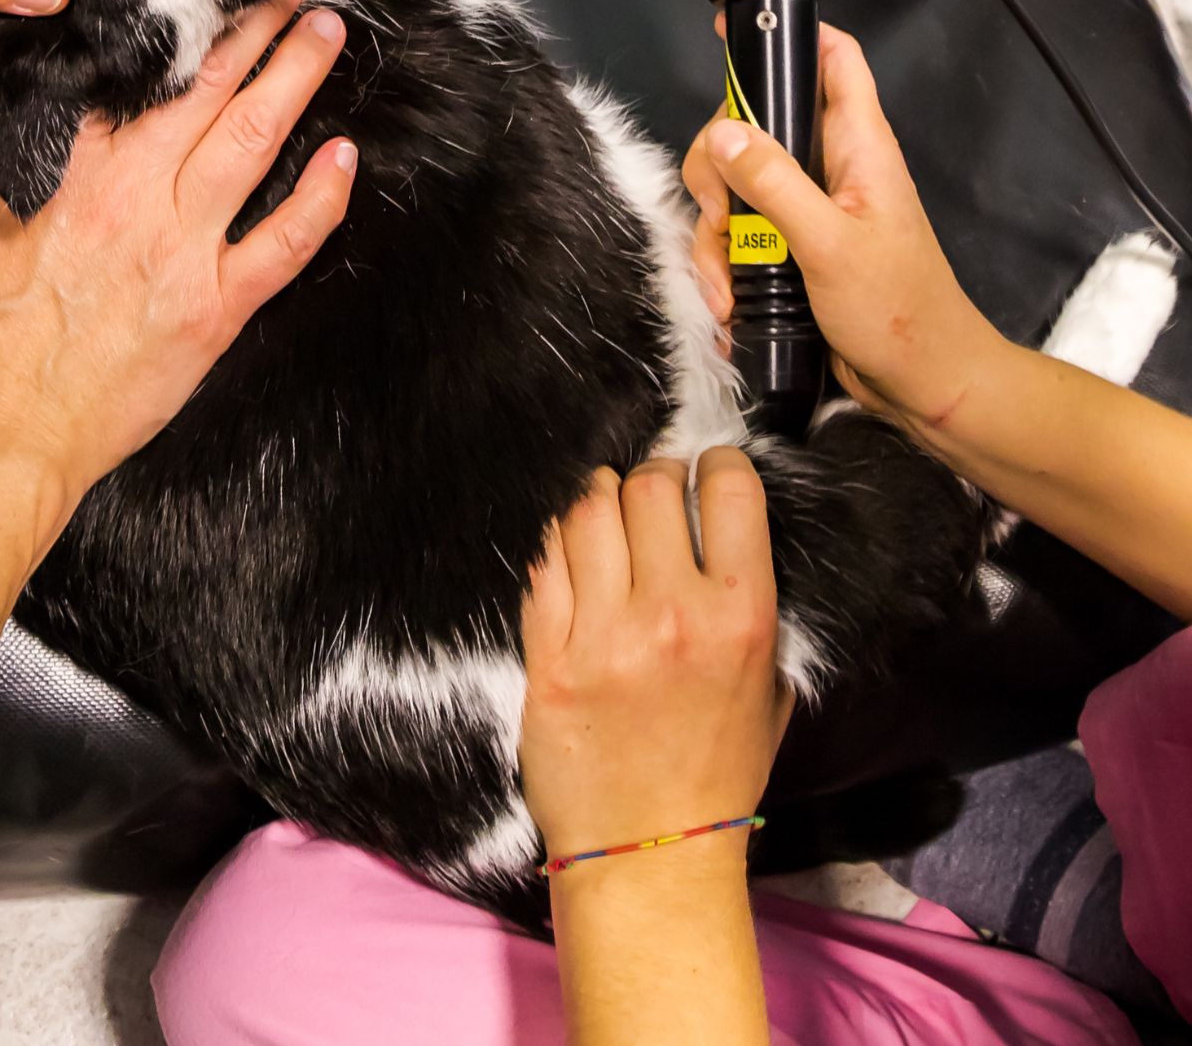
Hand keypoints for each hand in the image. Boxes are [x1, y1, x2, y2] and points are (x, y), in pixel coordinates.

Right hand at [0, 0, 357, 572]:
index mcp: (67, 174)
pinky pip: (284, 245)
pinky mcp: (214, 312)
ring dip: (295, 79)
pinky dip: (321, 198)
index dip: (168, 25)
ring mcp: (182, 256)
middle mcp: (135, 202)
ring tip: (326, 31)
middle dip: (253, 27)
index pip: (128, 78)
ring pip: (253, 144)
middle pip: (206, 92)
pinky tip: (345, 156)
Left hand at [520, 453, 790, 865]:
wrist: (651, 848)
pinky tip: (568, 552)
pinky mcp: (547, 656)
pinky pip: (544, 566)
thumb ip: (749, 608)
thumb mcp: (769, 687)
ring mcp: (603, 634)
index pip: (729, 492)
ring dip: (596, 496)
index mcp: (740, 617)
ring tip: (603, 506)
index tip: (706, 467)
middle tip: (650, 489)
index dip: (715, 464)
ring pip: (587, 513)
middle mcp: (673, 614)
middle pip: (649, 488)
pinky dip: (556, 545)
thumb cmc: (716, 771)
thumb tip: (723, 535)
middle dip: (651, 475)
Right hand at [682, 20, 1003, 434]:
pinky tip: (730, 303)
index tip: (734, 31)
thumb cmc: (897, 310)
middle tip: (720, 216)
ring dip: (715, 238)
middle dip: (717, 172)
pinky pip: (737, 239)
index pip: (833, 60)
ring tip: (728, 284)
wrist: (920, 382)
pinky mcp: (789, 249)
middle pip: (752, 128)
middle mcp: (830, 169)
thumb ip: (775, 184)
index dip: (789, 35)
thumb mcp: (830, 244)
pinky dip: (723, 268)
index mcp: (858, 148)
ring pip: (733, 190)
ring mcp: (806, 210)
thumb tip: (723, 133)